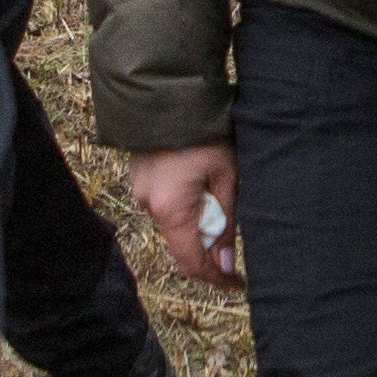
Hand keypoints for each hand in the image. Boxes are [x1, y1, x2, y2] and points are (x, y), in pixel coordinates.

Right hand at [123, 144, 235, 281]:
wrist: (167, 92)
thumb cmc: (204, 132)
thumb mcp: (227, 176)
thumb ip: (226, 222)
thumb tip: (225, 263)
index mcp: (171, 210)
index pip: (192, 262)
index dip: (215, 278)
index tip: (237, 283)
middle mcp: (149, 206)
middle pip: (181, 244)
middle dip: (208, 250)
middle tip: (235, 247)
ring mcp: (140, 190)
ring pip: (173, 223)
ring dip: (197, 224)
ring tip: (221, 204)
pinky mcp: (140, 177)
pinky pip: (164, 204)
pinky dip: (184, 207)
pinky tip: (200, 188)